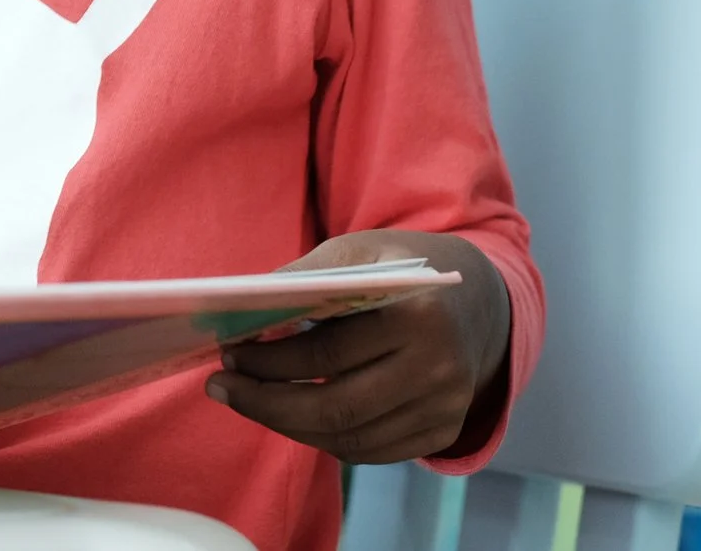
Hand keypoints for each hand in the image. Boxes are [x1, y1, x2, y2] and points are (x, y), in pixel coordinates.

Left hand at [206, 230, 512, 463]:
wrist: (479, 297)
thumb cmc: (402, 265)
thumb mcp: (357, 250)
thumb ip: (305, 278)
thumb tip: (243, 313)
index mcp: (417, 317)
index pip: (326, 355)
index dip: (268, 361)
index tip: (226, 354)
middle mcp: (439, 371)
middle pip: (336, 408)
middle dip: (266, 402)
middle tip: (221, 387)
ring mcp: (446, 409)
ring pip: (350, 438)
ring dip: (288, 425)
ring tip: (248, 400)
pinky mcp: (443, 431)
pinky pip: (372, 450)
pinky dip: (324, 438)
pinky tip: (291, 415)